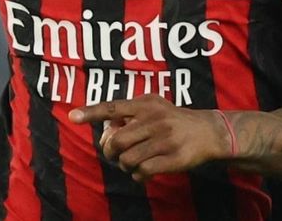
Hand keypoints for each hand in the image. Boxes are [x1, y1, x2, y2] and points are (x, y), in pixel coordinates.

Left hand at [68, 94, 232, 181]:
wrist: (208, 132)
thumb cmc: (173, 120)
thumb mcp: (154, 106)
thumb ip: (130, 112)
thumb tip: (105, 125)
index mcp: (146, 105)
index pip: (113, 107)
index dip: (91, 112)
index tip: (72, 116)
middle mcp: (155, 120)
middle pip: (116, 141)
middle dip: (110, 152)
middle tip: (115, 154)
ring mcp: (165, 140)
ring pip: (127, 159)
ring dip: (125, 165)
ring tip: (132, 163)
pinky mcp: (174, 159)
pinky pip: (142, 172)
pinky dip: (137, 175)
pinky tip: (143, 172)